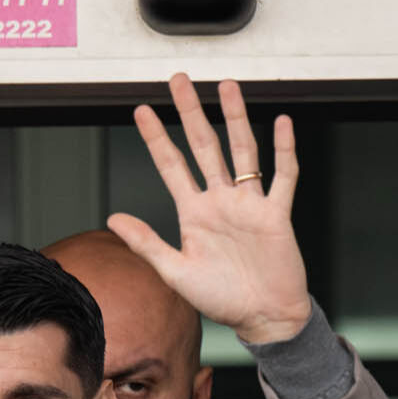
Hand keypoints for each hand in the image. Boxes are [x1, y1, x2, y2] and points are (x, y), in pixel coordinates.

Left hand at [109, 74, 309, 343]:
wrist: (263, 318)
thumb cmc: (221, 299)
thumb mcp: (176, 273)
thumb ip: (147, 244)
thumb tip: (113, 217)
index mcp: (194, 214)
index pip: (171, 166)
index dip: (155, 138)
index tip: (141, 111)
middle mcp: (221, 201)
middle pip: (204, 146)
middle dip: (190, 113)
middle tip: (178, 80)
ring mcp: (249, 205)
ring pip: (242, 151)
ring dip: (235, 118)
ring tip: (226, 86)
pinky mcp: (276, 215)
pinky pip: (283, 177)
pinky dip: (284, 150)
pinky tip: (282, 123)